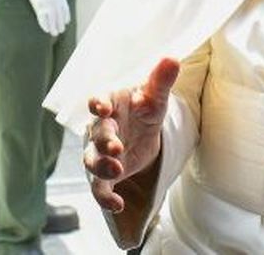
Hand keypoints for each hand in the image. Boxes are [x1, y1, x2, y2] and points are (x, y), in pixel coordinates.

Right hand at [26, 0, 70, 35]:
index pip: (65, 9)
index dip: (65, 17)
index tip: (66, 22)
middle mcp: (56, 2)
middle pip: (59, 16)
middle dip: (60, 24)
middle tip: (61, 30)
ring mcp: (48, 5)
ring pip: (52, 20)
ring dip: (54, 28)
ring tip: (54, 33)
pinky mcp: (39, 7)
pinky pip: (43, 19)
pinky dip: (45, 25)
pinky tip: (46, 30)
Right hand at [83, 58, 181, 212]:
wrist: (144, 132)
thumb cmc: (145, 108)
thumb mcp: (156, 97)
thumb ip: (160, 81)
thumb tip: (171, 59)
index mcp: (111, 103)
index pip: (98, 101)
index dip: (97, 104)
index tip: (102, 108)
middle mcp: (101, 128)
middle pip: (96, 133)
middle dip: (103, 141)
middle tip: (115, 148)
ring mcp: (101, 152)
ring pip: (92, 161)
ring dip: (102, 166)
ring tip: (116, 170)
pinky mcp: (106, 174)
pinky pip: (100, 188)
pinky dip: (105, 197)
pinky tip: (117, 204)